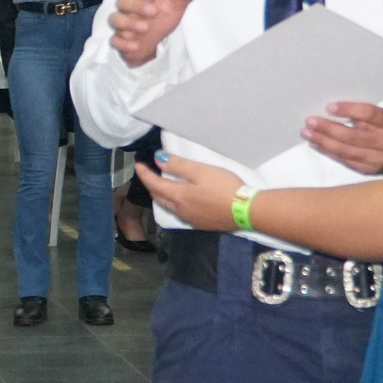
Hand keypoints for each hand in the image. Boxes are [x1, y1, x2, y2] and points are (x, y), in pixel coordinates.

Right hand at [108, 0, 198, 68]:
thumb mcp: (174, 9)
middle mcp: (129, 8)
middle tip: (153, 12)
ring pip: (115, 18)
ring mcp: (122, 24)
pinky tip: (134, 45)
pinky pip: (114, 40)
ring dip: (128, 23)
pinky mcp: (119, 40)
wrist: (152, 43)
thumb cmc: (160, 19)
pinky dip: (122, 43)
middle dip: (136, 5)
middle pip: (123, 0)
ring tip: (145, 28)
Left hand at [132, 152, 246, 232]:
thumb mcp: (201, 171)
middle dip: (150, 185)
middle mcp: (179, 210)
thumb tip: (157, 159)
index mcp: (177, 196)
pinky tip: (180, 199)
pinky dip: (173, 203)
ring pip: (168, 206)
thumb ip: (178, 165)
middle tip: (149, 174)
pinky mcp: (200, 224)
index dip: (143, 173)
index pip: (153, 184)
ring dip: (161, 195)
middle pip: (158, 197)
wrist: (245, 211)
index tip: (138, 164)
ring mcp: (190, 219)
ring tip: (162, 185)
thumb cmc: (223, 187)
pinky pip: (179, 212)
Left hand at [306, 102, 382, 174]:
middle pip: (353, 136)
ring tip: (307, 133)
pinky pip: (345, 161)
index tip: (329, 107)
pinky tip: (316, 145)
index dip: (349, 110)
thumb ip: (364, 114)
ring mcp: (377, 159)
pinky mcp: (369, 170)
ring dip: (323, 142)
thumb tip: (332, 110)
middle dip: (328, 129)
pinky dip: (329, 152)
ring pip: (346, 151)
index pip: (369, 113)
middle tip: (310, 121)